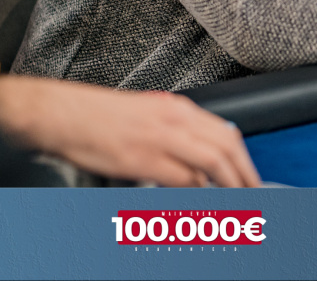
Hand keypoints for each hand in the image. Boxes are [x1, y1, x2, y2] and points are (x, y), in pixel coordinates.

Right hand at [0, 76, 260, 186]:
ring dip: (230, 188)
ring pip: (212, 164)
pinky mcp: (143, 159)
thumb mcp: (146, 113)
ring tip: (238, 207)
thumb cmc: (97, 115)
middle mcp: (176, 119)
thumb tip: (198, 151)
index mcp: (178, 108)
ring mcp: (161, 139)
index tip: (251, 178)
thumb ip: (174, 129)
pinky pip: (183, 180)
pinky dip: (198, 196)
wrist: (61, 113)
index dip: (244, 160)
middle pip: (227, 149)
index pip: (227, 133)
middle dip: (246, 176)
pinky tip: (203, 207)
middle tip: (256, 197)